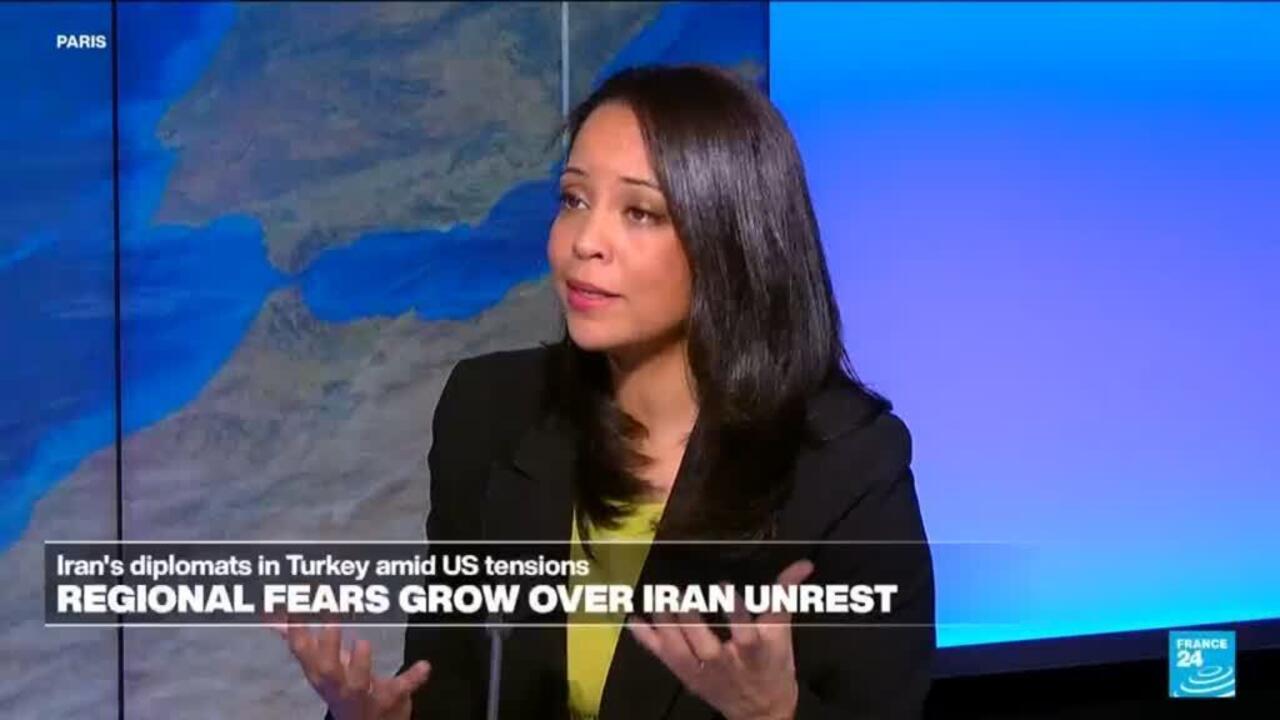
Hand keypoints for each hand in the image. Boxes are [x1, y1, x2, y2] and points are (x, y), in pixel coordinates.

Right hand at [273, 617, 430, 719]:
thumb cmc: (340, 687)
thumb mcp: (320, 667)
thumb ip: (302, 642)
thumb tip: (276, 618)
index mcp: (321, 675)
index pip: (304, 653)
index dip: (297, 633)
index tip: (295, 610)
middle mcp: (338, 686)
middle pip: (327, 670)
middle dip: (327, 647)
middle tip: (330, 622)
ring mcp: (363, 695)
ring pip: (357, 682)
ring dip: (359, 663)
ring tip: (363, 642)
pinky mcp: (389, 700)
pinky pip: (400, 689)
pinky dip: (413, 677)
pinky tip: (425, 666)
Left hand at [627, 559, 814, 719]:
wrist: (760, 714)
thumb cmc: (773, 668)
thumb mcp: (784, 633)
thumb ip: (785, 595)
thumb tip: (804, 564)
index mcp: (755, 652)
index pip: (747, 634)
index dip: (736, 612)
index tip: (725, 586)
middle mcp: (727, 664)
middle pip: (707, 646)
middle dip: (692, 621)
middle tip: (680, 593)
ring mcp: (704, 673)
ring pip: (682, 653)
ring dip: (667, 627)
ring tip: (658, 602)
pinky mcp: (687, 677)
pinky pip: (664, 658)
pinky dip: (646, 639)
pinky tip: (634, 619)